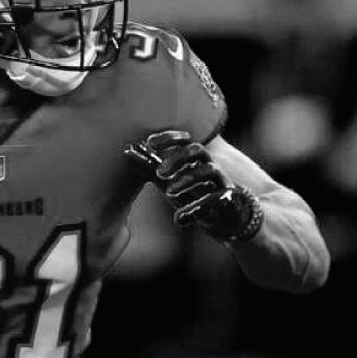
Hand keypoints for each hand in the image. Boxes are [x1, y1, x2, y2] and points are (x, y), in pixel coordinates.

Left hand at [124, 130, 263, 241]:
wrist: (225, 220)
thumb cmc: (194, 195)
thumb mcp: (170, 181)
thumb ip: (151, 168)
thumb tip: (128, 151)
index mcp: (194, 159)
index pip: (184, 140)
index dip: (169, 138)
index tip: (149, 142)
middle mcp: (208, 165)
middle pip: (196, 150)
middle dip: (177, 158)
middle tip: (160, 172)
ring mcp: (220, 181)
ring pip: (208, 170)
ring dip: (186, 179)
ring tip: (169, 191)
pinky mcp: (228, 199)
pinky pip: (215, 199)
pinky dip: (196, 209)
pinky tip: (180, 219)